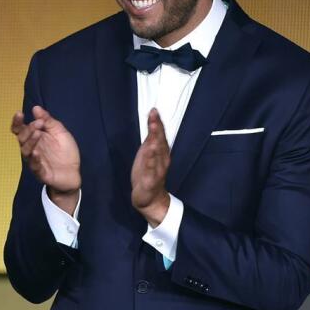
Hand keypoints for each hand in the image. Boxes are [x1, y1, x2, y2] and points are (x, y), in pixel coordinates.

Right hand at [12, 105, 80, 213]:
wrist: (73, 172)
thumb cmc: (65, 151)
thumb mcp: (60, 132)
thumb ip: (48, 121)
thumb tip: (36, 108)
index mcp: (34, 138)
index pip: (20, 129)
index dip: (17, 122)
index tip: (20, 113)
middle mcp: (31, 148)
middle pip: (21, 138)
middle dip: (28, 129)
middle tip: (39, 123)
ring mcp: (34, 160)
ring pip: (25, 151)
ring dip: (30, 141)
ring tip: (38, 133)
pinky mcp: (40, 172)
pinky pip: (34, 166)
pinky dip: (34, 159)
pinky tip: (37, 152)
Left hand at [131, 109, 171, 225]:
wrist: (149, 199)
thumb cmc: (147, 175)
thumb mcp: (147, 156)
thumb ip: (150, 141)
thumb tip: (152, 124)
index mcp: (160, 153)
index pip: (159, 135)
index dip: (157, 123)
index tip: (154, 110)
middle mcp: (162, 159)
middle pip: (160, 141)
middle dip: (157, 127)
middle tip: (154, 114)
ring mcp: (158, 169)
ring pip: (158, 153)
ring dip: (156, 139)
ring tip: (154, 128)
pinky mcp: (152, 180)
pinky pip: (151, 169)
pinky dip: (151, 159)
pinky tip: (150, 151)